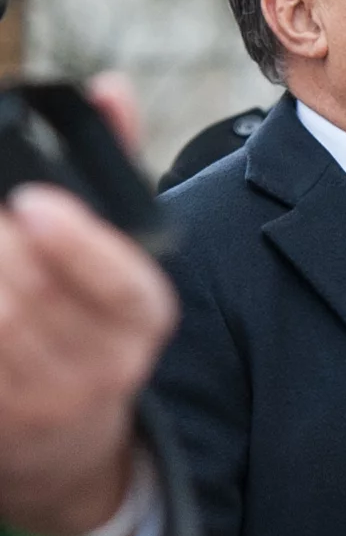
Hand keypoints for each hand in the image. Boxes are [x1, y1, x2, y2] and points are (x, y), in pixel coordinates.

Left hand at [0, 77, 172, 535]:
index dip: (80, 246)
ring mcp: (43, 402)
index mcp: (141, 321)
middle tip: (2, 219)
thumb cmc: (89, 330)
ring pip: (0, 325)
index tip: (33, 202)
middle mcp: (102, 368)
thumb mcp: (121, 261)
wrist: (67, 446)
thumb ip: (116, 168)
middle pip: (37, 295)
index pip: (125, 287)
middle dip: (5, 250)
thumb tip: (108, 89)